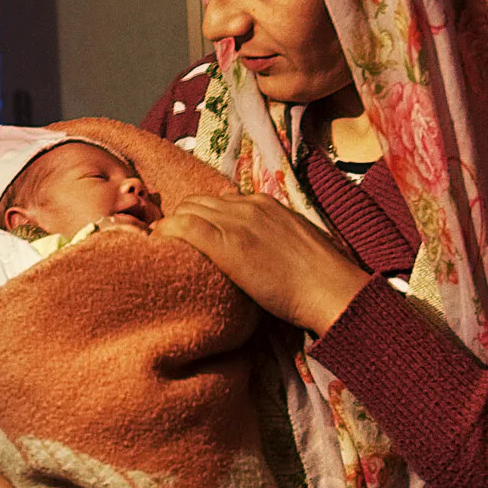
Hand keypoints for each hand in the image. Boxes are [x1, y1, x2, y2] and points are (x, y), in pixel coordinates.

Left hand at [157, 191, 369, 333]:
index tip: (191, 235)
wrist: (329, 288)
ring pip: (186, 210)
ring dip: (171, 227)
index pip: (216, 199)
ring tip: (163, 249)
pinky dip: (165, 232)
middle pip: (196, 201)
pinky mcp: (226, 243)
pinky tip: (158, 246)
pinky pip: (183, 227)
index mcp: (263, 203)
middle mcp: (247, 205)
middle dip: (181, 220)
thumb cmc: (318, 276)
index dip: (199, 216)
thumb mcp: (291, 239)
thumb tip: (249, 240)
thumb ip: (267, 232)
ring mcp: (236, 222)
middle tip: (173, 245)